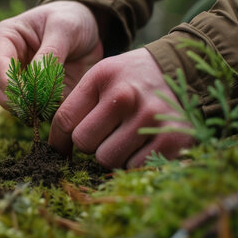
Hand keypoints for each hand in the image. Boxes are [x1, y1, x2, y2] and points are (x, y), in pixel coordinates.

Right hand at [0, 0, 102, 108]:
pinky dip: (44, 114)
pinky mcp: (34, 94)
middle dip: (16, 101)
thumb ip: (50, 53)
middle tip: (40, 107)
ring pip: (11, 105)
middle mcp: (6, 61)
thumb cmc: (71, 18)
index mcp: (5, 39)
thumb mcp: (64, 27)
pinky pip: (34, 111)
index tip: (29, 95)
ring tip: (53, 106)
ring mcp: (18, 80)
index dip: (10, 84)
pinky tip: (60, 109)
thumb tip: (35, 82)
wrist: (87, 27)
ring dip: (30, 110)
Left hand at [49, 48, 194, 168]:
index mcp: (102, 77)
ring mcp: (149, 118)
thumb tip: (55, 146)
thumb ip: (77, 104)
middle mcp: (124, 96)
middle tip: (105, 133)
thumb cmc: (132, 79)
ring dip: (112, 154)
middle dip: (89, 144)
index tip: (60, 148)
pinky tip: (143, 144)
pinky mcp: (171, 138)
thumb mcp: (103, 76)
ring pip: (107, 159)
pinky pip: (134, 168)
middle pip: (83, 143)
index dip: (57, 140)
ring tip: (125, 136)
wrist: (182, 69)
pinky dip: (134, 162)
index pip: (64, 120)